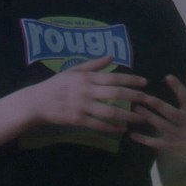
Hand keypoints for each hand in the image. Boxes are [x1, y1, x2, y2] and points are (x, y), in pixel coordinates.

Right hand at [25, 55, 148, 132]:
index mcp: (86, 77)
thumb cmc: (56, 84)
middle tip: (149, 100)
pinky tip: (122, 130)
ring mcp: (83, 106)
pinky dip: (111, 127)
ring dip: (127, 115)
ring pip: (110, 111)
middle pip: (115, 93)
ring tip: (141, 118)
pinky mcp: (78, 120)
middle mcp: (87, 90)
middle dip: (134, 96)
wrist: (37, 102)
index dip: (130, 79)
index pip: (113, 77)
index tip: (145, 82)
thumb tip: (111, 56)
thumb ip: (93, 64)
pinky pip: (98, 125)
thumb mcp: (73, 70)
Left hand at [130, 68, 185, 172]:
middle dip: (159, 106)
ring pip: (163, 127)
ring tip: (136, 109)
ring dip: (150, 118)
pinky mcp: (174, 147)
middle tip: (144, 97)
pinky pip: (158, 143)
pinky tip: (133, 134)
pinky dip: (146, 140)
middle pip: (173, 114)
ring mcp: (181, 136)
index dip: (178, 87)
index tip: (167, 77)